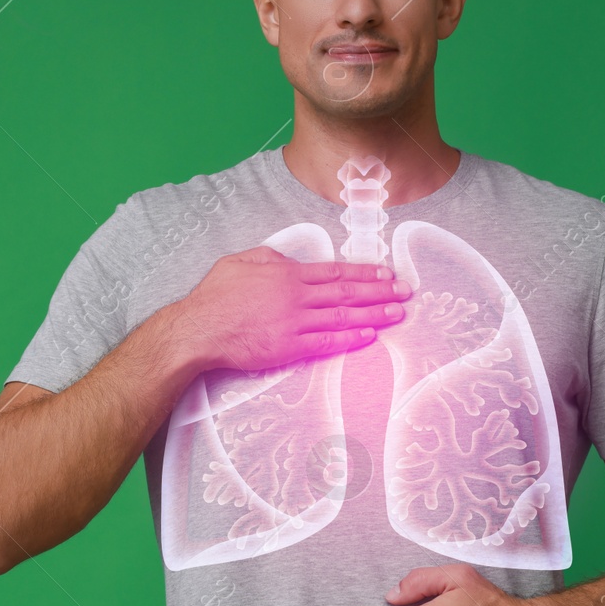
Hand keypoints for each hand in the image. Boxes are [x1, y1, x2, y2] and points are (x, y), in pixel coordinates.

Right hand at [171, 245, 410, 373]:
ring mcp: (294, 323)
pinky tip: (370, 335)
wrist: (199, 330)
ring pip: (343, 316)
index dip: (364, 272)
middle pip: (347, 292)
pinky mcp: (289, 347)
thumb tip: (291, 260)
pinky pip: (327, 342)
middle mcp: (296, 297)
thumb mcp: (240, 261)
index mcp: (287, 273)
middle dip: (380, 291)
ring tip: (398, 313)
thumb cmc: (214, 296)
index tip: (386, 272)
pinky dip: (350, 338)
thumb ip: (270, 257)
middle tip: (406, 291)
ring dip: (375, 314)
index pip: (335, 271)